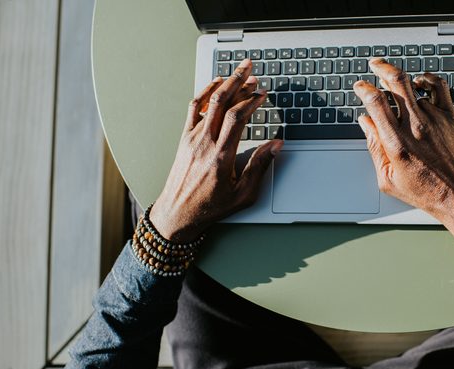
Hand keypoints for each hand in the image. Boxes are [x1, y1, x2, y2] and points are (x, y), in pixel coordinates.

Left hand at [150, 59, 282, 242]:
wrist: (177, 213)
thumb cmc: (210, 207)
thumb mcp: (243, 194)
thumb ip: (260, 167)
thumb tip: (275, 146)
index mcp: (221, 156)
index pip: (238, 118)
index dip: (252, 101)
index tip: (263, 94)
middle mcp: (205, 143)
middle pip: (223, 102)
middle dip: (239, 82)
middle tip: (252, 69)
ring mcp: (192, 138)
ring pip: (209, 102)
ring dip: (224, 83)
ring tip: (238, 72)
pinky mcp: (185, 138)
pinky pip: (194, 109)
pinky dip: (205, 93)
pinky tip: (215, 85)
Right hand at [354, 59, 453, 221]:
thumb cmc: (427, 193)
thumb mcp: (388, 179)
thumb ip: (374, 147)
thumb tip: (365, 123)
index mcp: (396, 143)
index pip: (376, 102)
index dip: (364, 88)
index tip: (360, 86)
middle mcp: (415, 126)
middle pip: (396, 81)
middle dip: (381, 68)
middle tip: (374, 65)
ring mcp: (435, 119)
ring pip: (414, 87)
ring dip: (401, 81)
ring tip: (394, 80)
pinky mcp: (451, 118)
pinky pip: (439, 87)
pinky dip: (427, 78)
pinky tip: (420, 82)